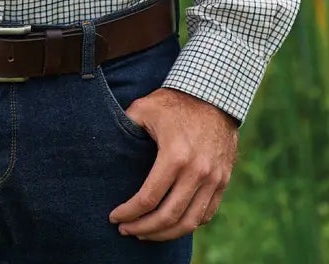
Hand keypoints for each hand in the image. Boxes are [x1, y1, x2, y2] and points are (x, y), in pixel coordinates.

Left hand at [108, 87, 238, 240]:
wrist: (215, 95)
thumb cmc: (175, 101)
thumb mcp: (144, 108)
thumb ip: (125, 127)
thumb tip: (104, 143)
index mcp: (175, 156)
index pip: (148, 199)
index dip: (128, 213)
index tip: (114, 218)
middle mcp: (197, 172)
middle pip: (168, 217)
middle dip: (143, 229)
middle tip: (126, 231)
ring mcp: (214, 179)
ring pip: (190, 222)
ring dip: (165, 234)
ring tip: (146, 233)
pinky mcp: (223, 180)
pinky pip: (207, 214)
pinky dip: (188, 224)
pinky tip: (171, 224)